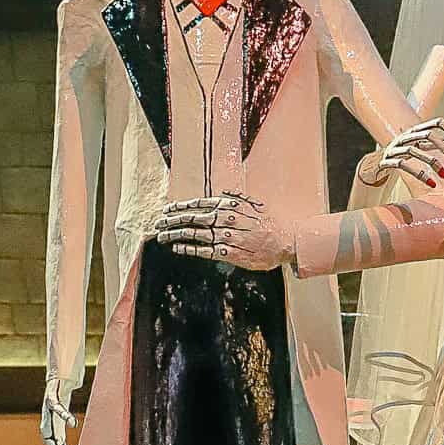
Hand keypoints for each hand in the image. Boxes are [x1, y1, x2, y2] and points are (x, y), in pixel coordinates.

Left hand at [41, 377, 76, 444]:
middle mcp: (48, 428)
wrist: (56, 383)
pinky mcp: (51, 400)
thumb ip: (67, 433)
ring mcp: (48, 415)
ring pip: (54, 436)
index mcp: (52, 434)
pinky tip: (73, 424)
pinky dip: (65, 416)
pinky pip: (58, 409)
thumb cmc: (61, 404)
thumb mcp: (64, 423)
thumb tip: (76, 443)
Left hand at [156, 194, 295, 271]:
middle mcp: (225, 219)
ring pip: (195, 233)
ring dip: (175, 234)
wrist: (285, 241)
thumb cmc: (270, 224)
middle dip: (173, 220)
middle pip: (193, 218)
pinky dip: (188, 249)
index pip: (199, 204)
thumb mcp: (254, 205)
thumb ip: (237, 198)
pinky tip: (177, 248)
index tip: (167, 209)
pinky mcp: (229, 253)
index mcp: (230, 205)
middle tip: (158, 223)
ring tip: (162, 236)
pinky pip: (203, 250)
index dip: (181, 207)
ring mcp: (226, 236)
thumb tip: (225, 192)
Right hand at [357, 117, 443, 189]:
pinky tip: (432, 184)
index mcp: (416, 130)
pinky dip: (420, 174)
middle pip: (429, 135)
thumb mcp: (420, 147)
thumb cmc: (402, 155)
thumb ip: (436, 145)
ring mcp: (395, 147)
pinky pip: (403, 165)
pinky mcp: (387, 161)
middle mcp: (406, 135)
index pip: (439, 123)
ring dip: (433, 163)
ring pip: (415, 150)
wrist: (375, 165)